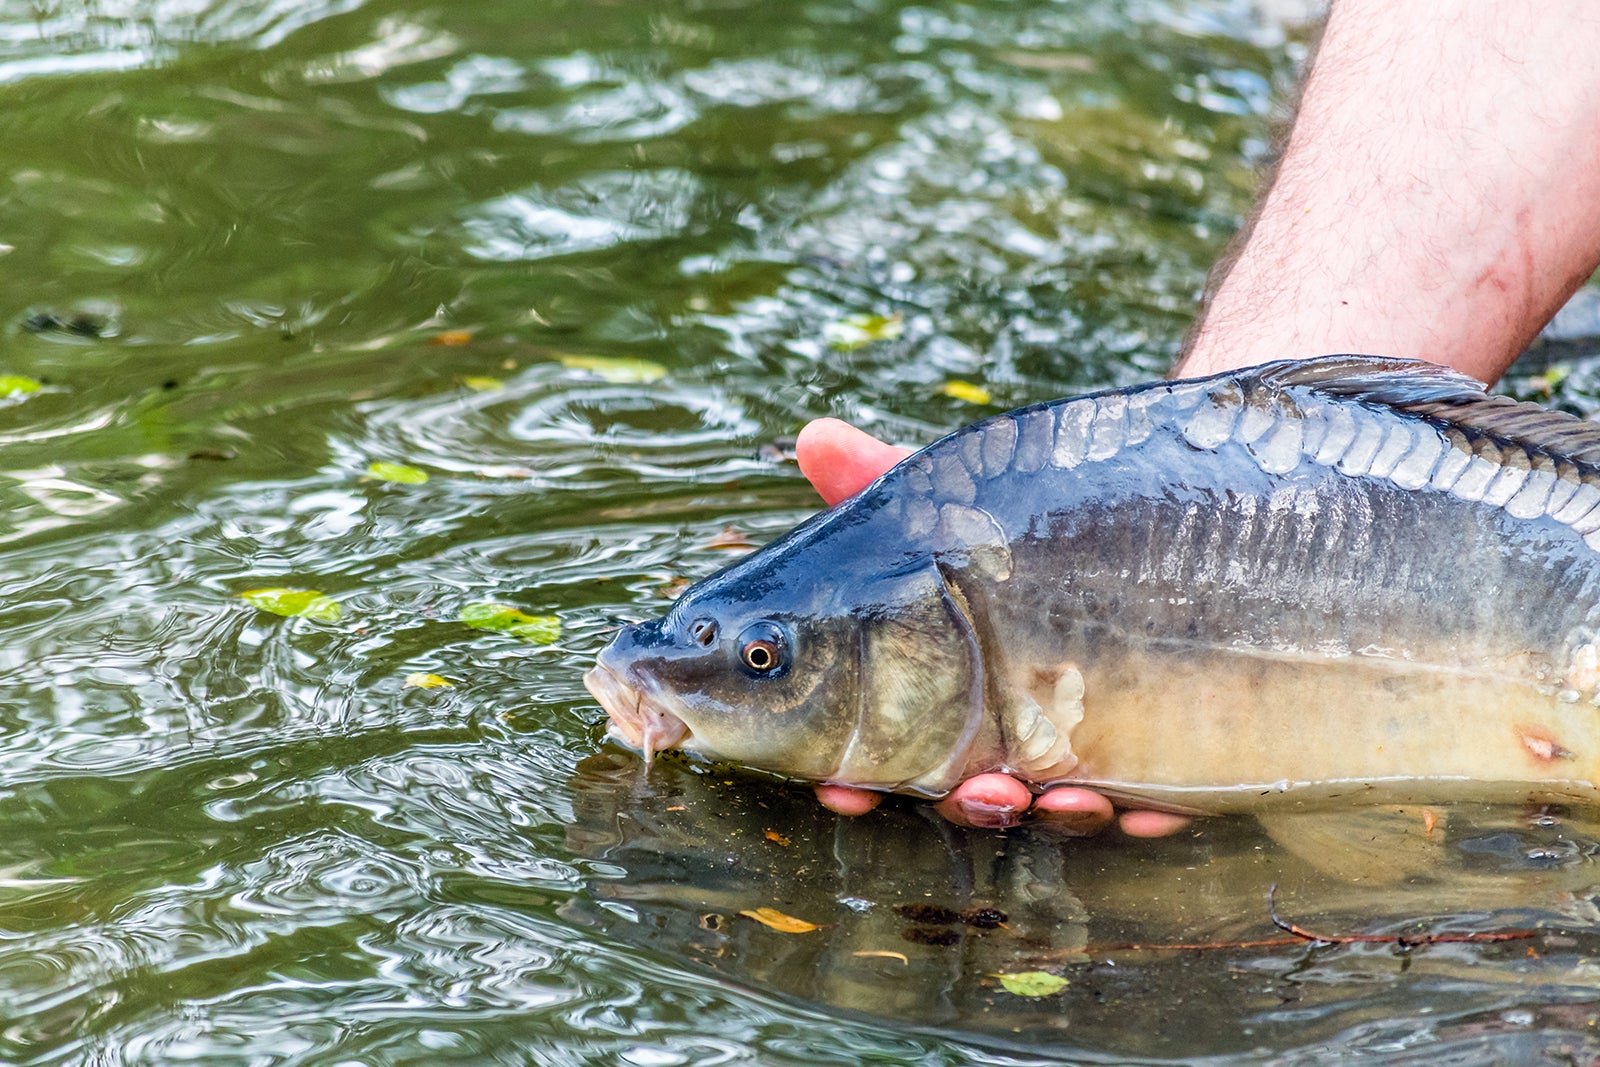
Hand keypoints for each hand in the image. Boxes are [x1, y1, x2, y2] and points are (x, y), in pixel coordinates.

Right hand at [794, 417, 1189, 836]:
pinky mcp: (1165, 756)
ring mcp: (1085, 750)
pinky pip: (1160, 803)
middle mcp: (1009, 733)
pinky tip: (1150, 812)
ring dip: (1057, 816)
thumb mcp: (954, 501)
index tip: (843, 791)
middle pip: (976, 791)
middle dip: (971, 804)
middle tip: (977, 791)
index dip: (858, 783)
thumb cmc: (1029, 516)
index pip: (887, 756)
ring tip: (1063, 797)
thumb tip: (810, 437)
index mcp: (941, 696)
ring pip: (1062, 808)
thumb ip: (878, 480)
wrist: (1158, 505)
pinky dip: (1155, 816)